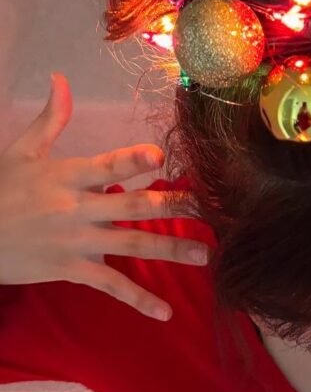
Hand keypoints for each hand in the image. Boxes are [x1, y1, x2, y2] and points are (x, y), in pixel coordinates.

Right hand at [0, 73, 211, 319]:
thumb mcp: (21, 152)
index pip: (105, 166)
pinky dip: (138, 300)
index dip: (131, 161)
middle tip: (206, 209)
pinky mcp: (72, 270)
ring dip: (170, 249)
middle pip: (131, 207)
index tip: (159, 156)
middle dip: (171, 206)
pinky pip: (111, 286)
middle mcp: (77, 209)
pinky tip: (165, 313)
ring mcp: (76, 242)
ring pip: (131, 245)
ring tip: (204, 254)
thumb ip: (50, 119)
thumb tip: (60, 79)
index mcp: (67, 176)